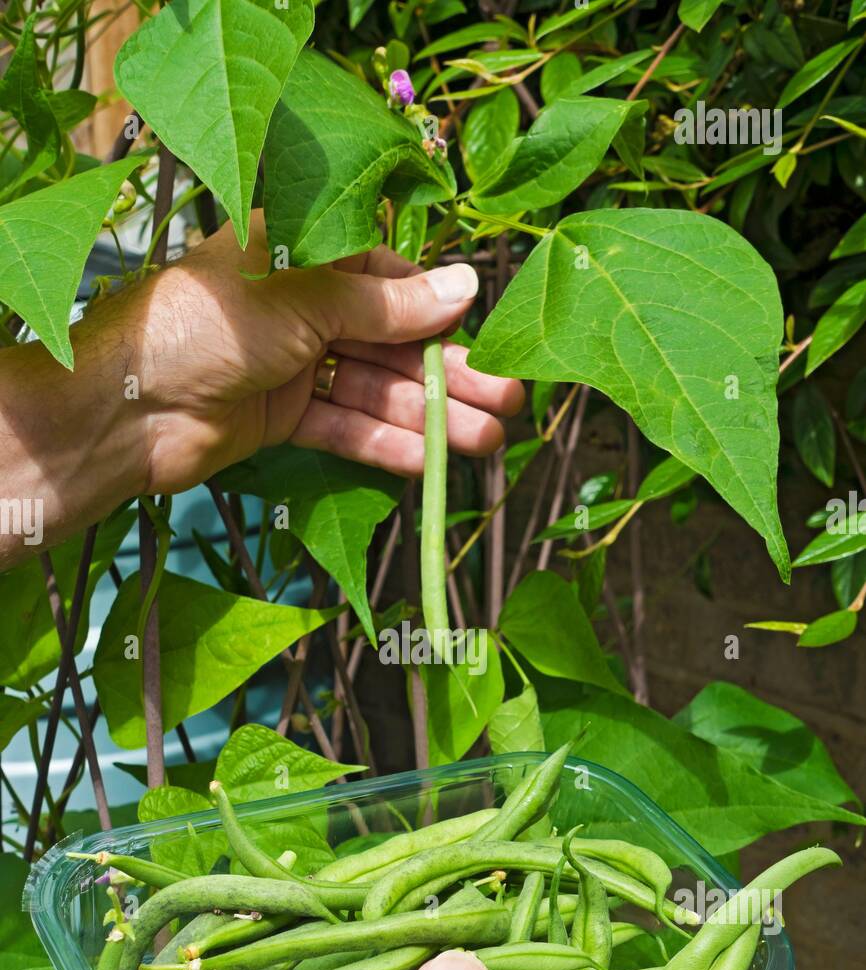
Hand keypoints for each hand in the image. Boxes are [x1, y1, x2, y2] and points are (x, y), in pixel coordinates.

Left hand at [141, 213, 524, 491]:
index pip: (385, 276)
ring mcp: (290, 365)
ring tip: (489, 440)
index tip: (485, 334)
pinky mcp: (280, 418)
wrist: (125, 410)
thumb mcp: (304, 300)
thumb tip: (464, 286)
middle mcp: (297, 307)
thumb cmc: (206, 326)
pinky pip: (344, 428)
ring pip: (374, 389)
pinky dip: (384, 445)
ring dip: (429, 417)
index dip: (436, 308)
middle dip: (447, 373)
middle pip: (389, 340)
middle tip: (510, 399)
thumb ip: (385, 304)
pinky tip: (432, 462)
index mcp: (297, 254)